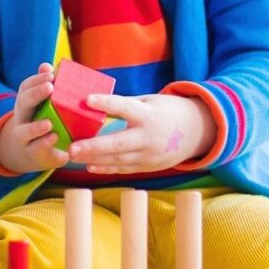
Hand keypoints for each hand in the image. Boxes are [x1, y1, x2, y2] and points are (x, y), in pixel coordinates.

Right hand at [0, 63, 69, 173]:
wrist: (37, 151)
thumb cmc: (45, 120)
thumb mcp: (46, 104)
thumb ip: (46, 86)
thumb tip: (47, 66)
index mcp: (26, 102)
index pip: (26, 87)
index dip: (36, 79)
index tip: (50, 73)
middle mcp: (22, 118)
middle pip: (23, 104)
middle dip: (35, 95)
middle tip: (50, 87)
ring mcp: (25, 137)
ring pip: (23, 132)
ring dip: (35, 128)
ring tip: (48, 123)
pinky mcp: (34, 153)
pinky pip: (35, 149)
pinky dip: (43, 143)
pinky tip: (54, 137)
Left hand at [66, 93, 214, 174]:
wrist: (196, 132)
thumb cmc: (166, 111)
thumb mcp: (148, 102)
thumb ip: (124, 105)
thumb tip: (92, 102)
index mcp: (148, 114)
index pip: (124, 107)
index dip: (106, 103)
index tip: (87, 99)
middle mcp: (148, 137)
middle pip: (118, 143)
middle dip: (93, 146)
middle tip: (72, 147)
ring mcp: (149, 155)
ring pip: (118, 160)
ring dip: (94, 159)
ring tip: (72, 155)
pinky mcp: (149, 166)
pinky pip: (124, 168)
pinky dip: (106, 168)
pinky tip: (89, 165)